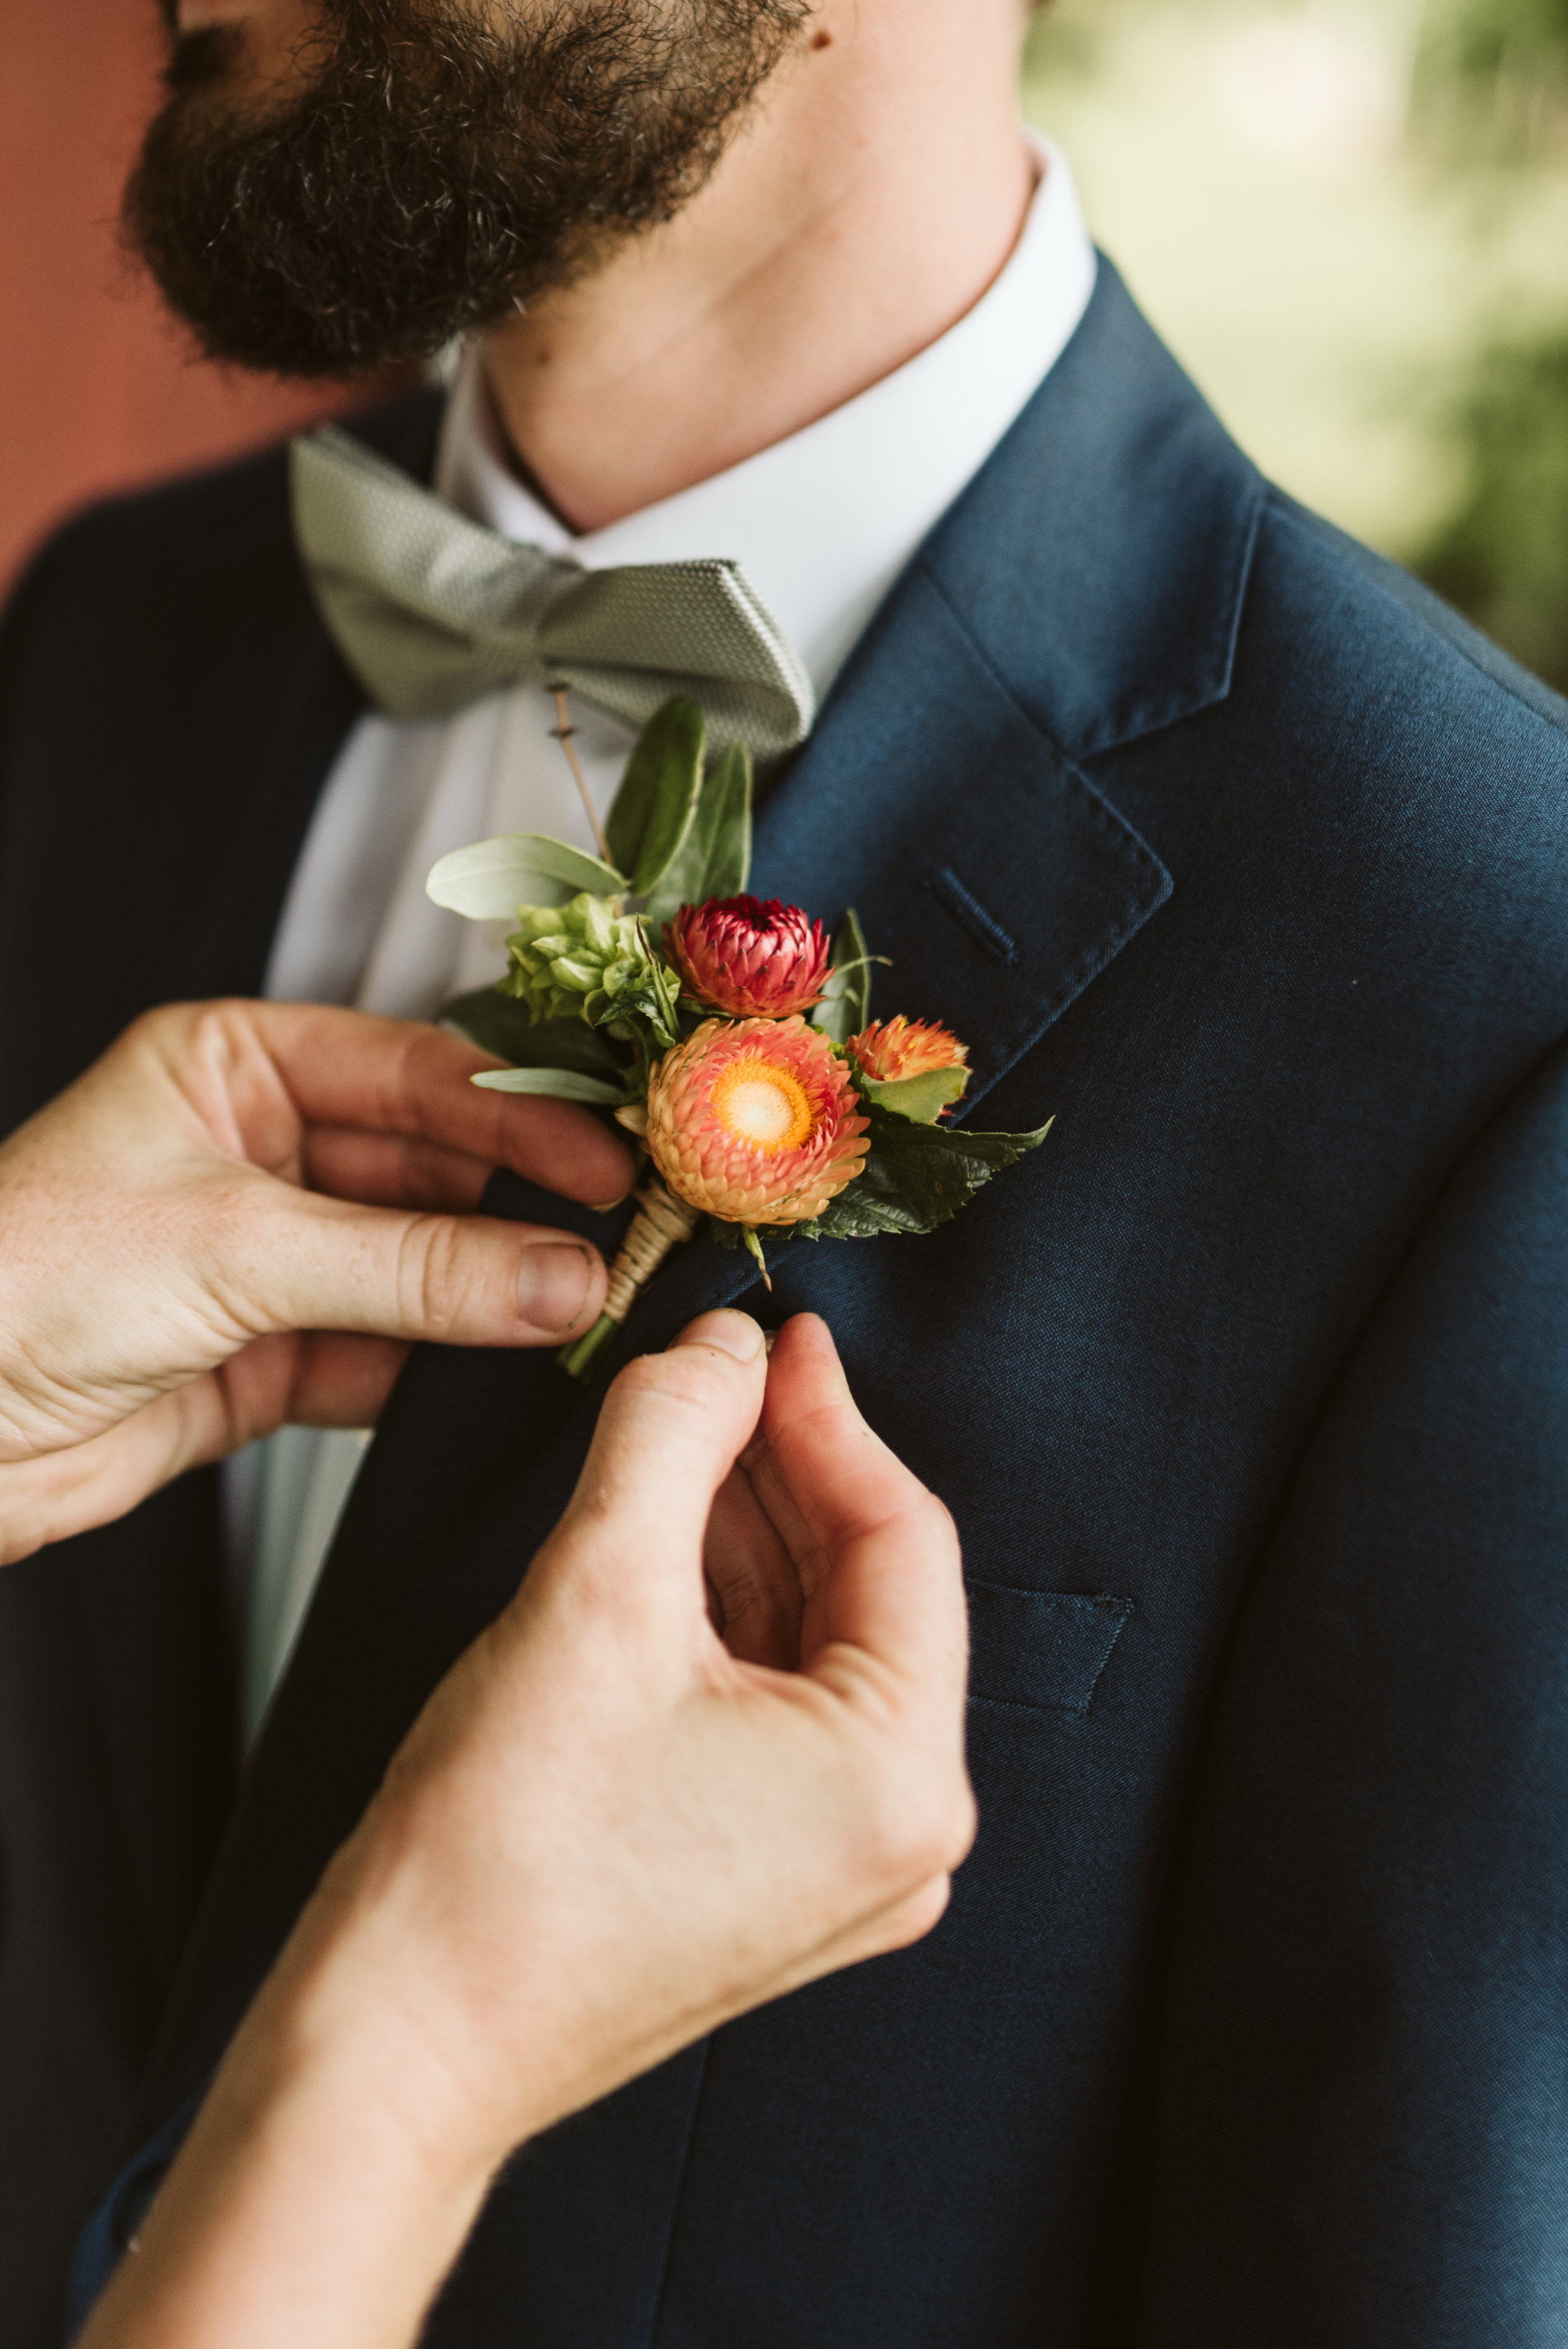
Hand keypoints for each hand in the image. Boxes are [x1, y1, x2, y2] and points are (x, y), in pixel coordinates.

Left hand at [0, 999, 632, 1563]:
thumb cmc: (14, 1280)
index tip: (609, 1160)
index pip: (415, 1072)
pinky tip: (509, 1370)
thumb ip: (415, 1268)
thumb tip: (559, 1277)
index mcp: (233, 1067)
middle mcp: (255, 1152)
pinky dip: (446, 1368)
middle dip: (522, 1210)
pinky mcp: (265, 1357)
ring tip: (584, 1312)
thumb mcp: (238, 1248)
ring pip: (418, 1266)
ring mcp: (265, 1257)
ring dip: (494, 1295)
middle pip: (430, 1169)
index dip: (521, 1115)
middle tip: (618, 1242)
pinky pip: (387, 1352)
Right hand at [83, 1311, 972, 2348]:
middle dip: (781, 1471)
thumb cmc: (497, 1866)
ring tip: (675, 1438)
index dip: (829, 1415)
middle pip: (865, 1589)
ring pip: (815, 1642)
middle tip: (711, 1373)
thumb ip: (673, 1437)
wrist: (402, 2043)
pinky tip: (663, 1541)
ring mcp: (842, 1869)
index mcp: (904, 1778)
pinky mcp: (775, 1878)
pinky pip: (777, 1708)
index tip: (775, 1335)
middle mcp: (904, 1837)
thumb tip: (724, 1346)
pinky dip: (725, 1617)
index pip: (904, 1537)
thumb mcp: (596, 1595)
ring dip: (747, 1534)